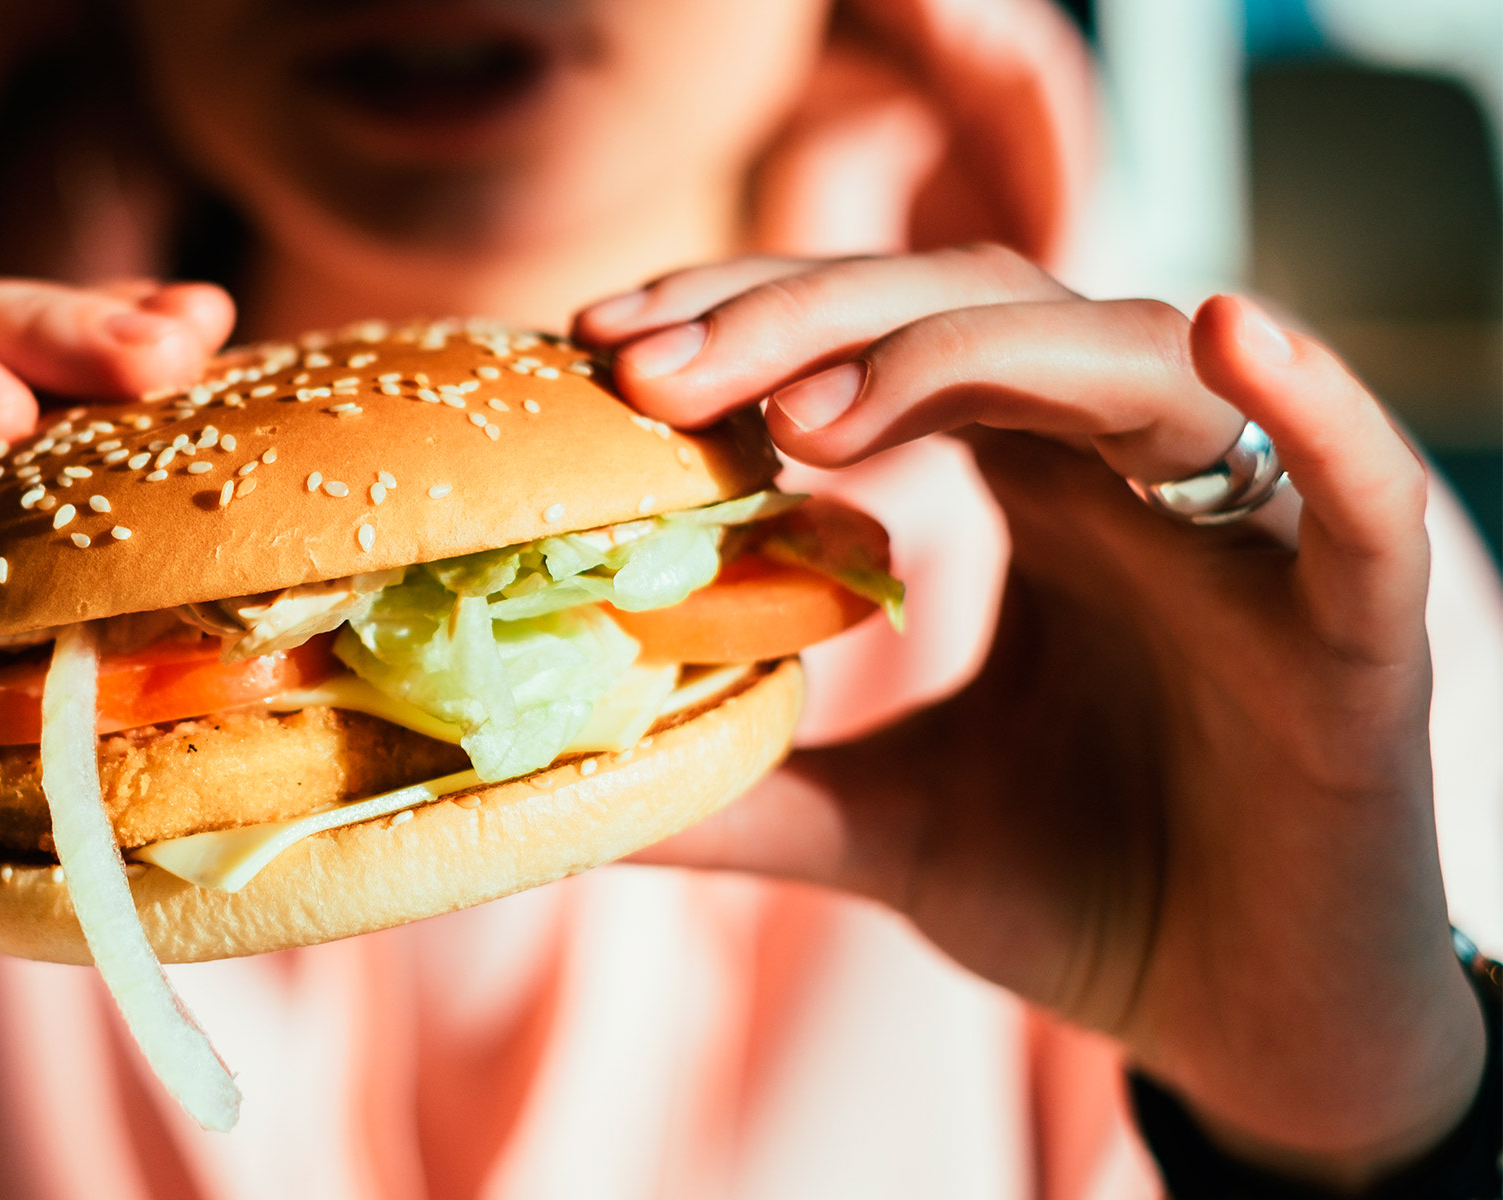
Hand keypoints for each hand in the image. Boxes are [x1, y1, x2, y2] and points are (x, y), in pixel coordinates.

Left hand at [577, 246, 1486, 1191]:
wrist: (1256, 1021)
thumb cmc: (1089, 889)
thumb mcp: (883, 827)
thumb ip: (749, 787)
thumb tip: (569, 791)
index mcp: (1029, 490)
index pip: (884, 345)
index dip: (750, 326)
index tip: (610, 354)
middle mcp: (1130, 477)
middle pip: (973, 313)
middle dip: (804, 323)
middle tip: (654, 370)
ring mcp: (1249, 533)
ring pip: (1128, 363)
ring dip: (969, 354)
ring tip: (815, 414)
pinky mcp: (1362, 624)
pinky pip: (1360, 491)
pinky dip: (1313, 407)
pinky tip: (1230, 333)